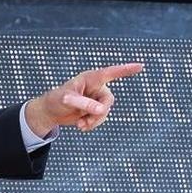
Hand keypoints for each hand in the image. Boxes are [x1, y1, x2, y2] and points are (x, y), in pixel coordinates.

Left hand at [23, 62, 141, 136]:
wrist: (51, 111)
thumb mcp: (67, 101)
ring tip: (80, 125)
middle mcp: (96, 87)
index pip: (110, 73)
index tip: (140, 66)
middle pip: (108, 100)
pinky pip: (101, 118)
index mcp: (90, 78)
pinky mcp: (95, 109)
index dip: (125, 70)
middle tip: (84, 121)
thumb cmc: (56, 100)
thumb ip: (85, 104)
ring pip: (105, 112)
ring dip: (94, 121)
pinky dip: (92, 124)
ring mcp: (96, 98)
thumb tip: (102, 110)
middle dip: (98, 113)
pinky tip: (81, 126)